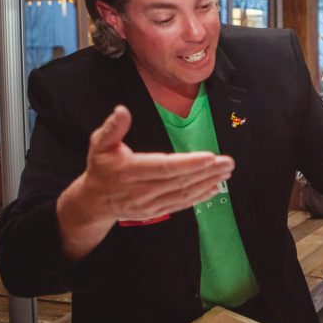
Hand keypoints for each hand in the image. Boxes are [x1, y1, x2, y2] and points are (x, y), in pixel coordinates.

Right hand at [56, 105, 234, 258]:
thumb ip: (112, 128)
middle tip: (227, 162)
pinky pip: (181, 204)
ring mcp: (149, 204)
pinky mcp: (156, 211)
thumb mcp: (100, 144)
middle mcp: (141, 190)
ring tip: (226, 172)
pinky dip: (200, 196)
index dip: (188, 163)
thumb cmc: (101, 167)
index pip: (164, 167)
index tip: (209, 157)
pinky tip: (214, 187)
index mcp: (129, 170)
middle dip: (206, 171)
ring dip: (208, 182)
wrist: (94, 201)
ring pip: (183, 194)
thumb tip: (121, 111)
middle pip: (179, 181)